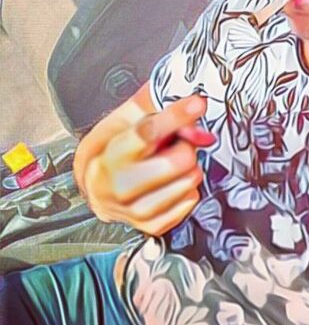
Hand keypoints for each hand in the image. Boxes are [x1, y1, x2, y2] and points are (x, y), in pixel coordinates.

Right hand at [80, 95, 213, 236]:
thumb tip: (186, 98)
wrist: (96, 187)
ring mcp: (134, 210)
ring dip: (187, 168)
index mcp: (107, 156)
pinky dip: (187, 189)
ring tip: (169, 162)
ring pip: (189, 181)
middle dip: (182, 146)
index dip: (176, 116)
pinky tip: (172, 181)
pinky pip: (190, 201)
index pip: (147, 133)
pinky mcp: (151, 225)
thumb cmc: (112, 149)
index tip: (196, 103)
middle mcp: (118, 187)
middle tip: (173, 143)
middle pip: (177, 161)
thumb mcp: (123, 119)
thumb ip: (152, 104)